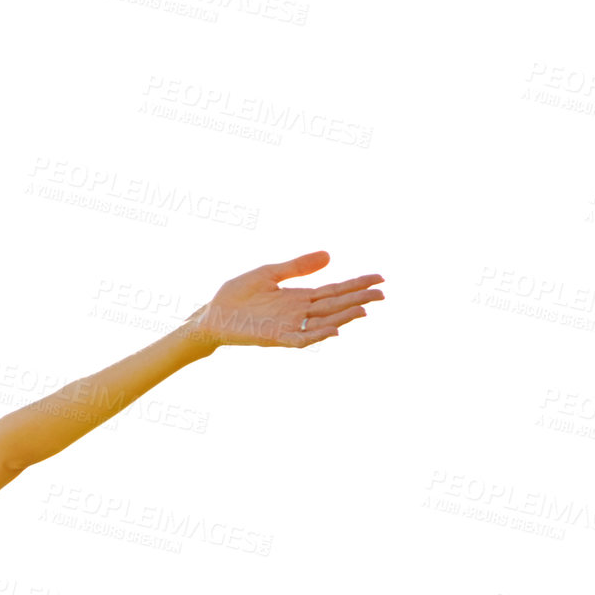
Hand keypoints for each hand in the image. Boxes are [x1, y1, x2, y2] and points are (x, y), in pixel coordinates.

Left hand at [187, 251, 384, 348]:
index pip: (333, 291)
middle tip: (383, 293)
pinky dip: (317, 336)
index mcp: (298, 297)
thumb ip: (297, 266)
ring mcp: (288, 326)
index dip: (356, 285)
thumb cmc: (236, 295)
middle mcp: (298, 313)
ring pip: (323, 323)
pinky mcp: (274, 337)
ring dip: (343, 318)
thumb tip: (330, 256)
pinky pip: (301, 339)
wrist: (211, 314)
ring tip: (364, 310)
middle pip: (335, 306)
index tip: (380, 278)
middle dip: (358, 299)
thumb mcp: (269, 274)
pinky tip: (333, 331)